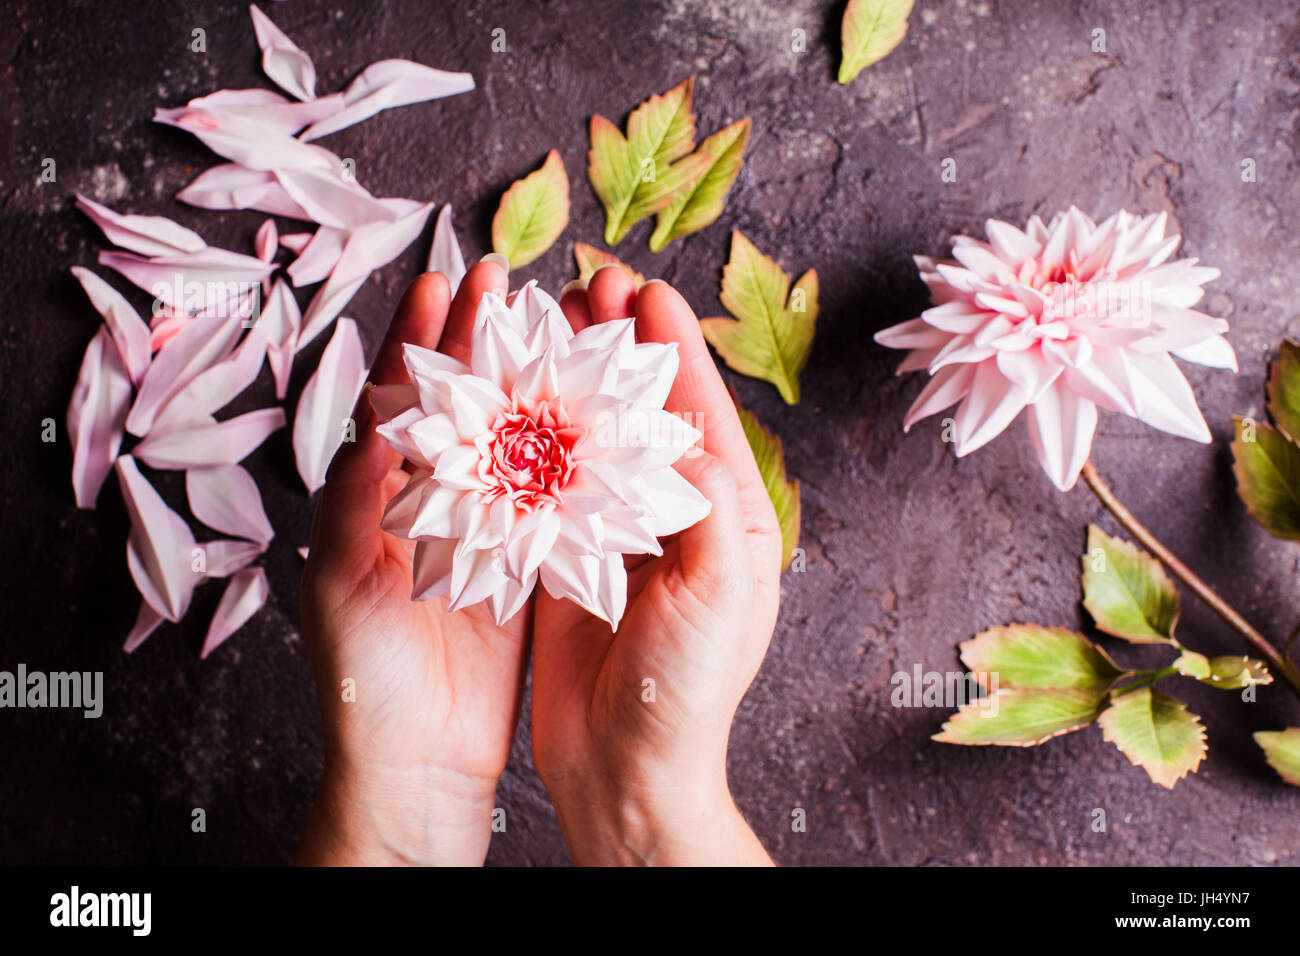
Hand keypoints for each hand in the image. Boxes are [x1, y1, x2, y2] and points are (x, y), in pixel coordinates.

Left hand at [297, 260, 528, 865]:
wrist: (416, 756)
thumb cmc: (363, 675)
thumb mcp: (342, 586)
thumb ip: (356, 505)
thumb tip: (374, 423)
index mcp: (379, 494)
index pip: (403, 396)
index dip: (422, 334)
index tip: (447, 278)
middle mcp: (433, 498)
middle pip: (463, 400)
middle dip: (483, 337)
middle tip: (511, 279)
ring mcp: (483, 526)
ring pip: (510, 435)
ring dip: (532, 380)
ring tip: (560, 328)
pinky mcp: (525, 561)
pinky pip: (547, 493)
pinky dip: (566, 450)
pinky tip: (590, 413)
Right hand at [531, 267, 782, 864]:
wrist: (629, 768)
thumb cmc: (690, 690)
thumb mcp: (720, 591)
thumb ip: (706, 503)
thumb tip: (680, 425)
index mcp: (728, 515)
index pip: (700, 412)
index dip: (673, 348)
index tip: (644, 290)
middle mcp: (676, 515)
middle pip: (644, 411)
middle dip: (619, 348)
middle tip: (587, 286)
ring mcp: (620, 534)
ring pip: (595, 437)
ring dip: (572, 381)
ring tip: (545, 326)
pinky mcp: (571, 559)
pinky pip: (553, 483)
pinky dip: (536, 438)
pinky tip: (511, 402)